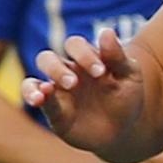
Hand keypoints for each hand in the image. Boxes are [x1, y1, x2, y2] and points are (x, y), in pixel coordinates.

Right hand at [25, 30, 146, 153]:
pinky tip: (39, 99)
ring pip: (36, 77)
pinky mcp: (52, 110)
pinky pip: (35, 96)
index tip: (100, 72)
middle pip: (48, 58)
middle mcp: (68, 71)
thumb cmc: (126, 98)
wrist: (124, 130)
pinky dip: (33, 94)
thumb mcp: (130, 77)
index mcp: (86, 58)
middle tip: (74, 83)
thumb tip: (106, 32)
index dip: (84, 55)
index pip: (75, 45)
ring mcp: (57, 90)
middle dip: (58, 69)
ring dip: (45, 80)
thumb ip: (118, 56)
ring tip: (56, 89)